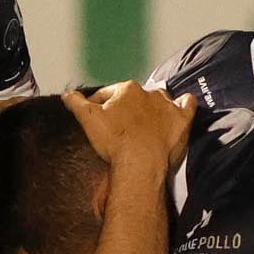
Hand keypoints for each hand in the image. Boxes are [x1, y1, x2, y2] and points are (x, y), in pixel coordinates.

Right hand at [65, 80, 194, 176]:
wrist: (141, 162)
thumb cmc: (114, 141)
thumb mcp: (88, 120)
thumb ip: (76, 104)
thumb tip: (67, 94)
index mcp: (126, 90)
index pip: (108, 93)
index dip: (99, 104)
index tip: (96, 115)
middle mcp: (149, 93)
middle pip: (134, 97)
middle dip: (127, 106)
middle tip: (120, 124)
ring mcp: (167, 106)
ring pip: (160, 99)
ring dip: (153, 106)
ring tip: (146, 120)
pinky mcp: (182, 120)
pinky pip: (187, 104)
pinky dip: (184, 104)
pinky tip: (181, 105)